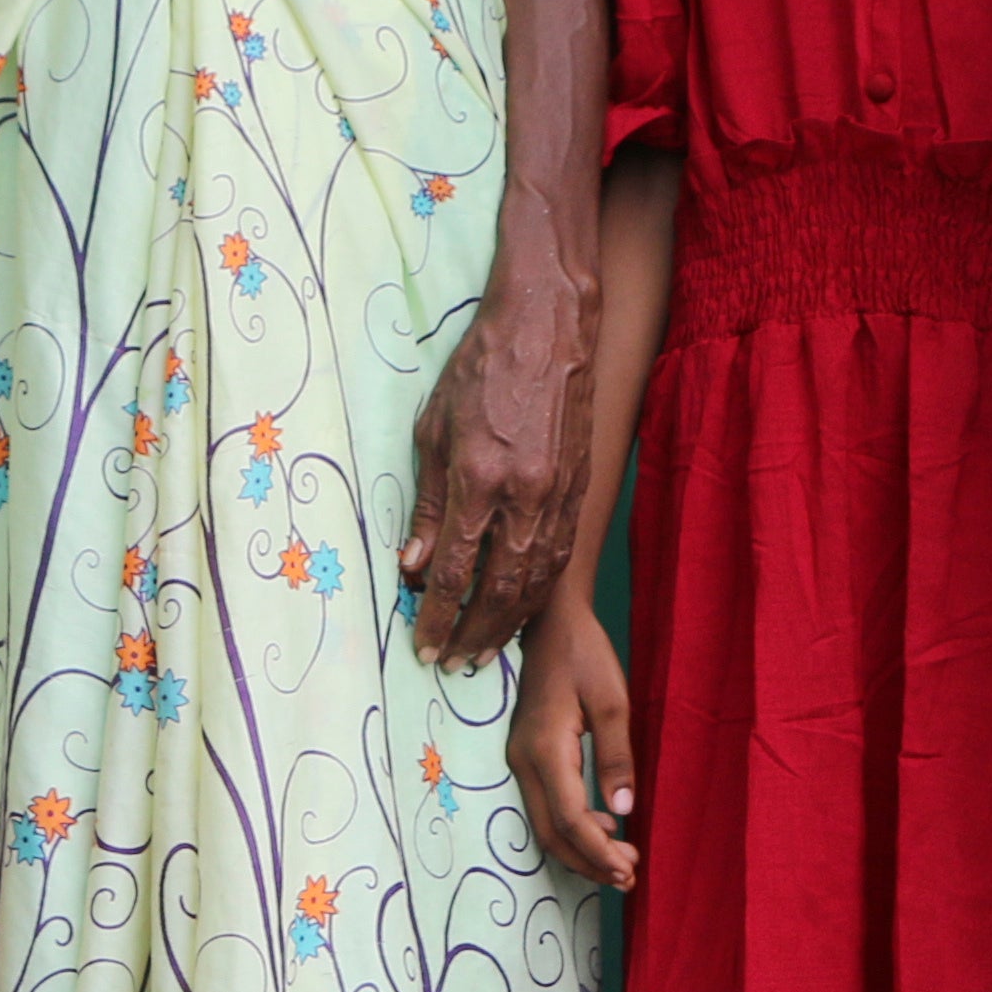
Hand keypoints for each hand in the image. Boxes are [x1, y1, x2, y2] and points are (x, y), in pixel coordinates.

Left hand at [398, 291, 581, 664]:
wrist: (548, 328)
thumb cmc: (481, 370)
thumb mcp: (433, 430)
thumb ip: (427, 503)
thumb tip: (412, 563)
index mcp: (479, 478)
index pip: (453, 570)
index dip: (436, 616)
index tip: (424, 646)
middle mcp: (524, 495)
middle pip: (499, 590)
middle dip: (473, 633)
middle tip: (452, 663)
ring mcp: (558, 495)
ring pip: (535, 581)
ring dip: (509, 623)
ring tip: (484, 650)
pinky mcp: (579, 489)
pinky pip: (559, 557)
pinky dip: (538, 592)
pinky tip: (522, 609)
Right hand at [509, 600, 640, 889]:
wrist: (550, 622)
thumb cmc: (584, 655)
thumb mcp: (613, 700)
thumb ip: (617, 756)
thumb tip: (623, 809)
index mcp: (545, 748)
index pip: (569, 818)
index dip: (597, 850)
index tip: (627, 870)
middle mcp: (524, 760)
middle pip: (550, 832)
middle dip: (588, 862)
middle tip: (628, 877)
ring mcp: (519, 759)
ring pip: (544, 824)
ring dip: (580, 849)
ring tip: (620, 861)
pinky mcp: (525, 755)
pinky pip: (544, 805)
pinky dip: (571, 828)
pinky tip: (602, 827)